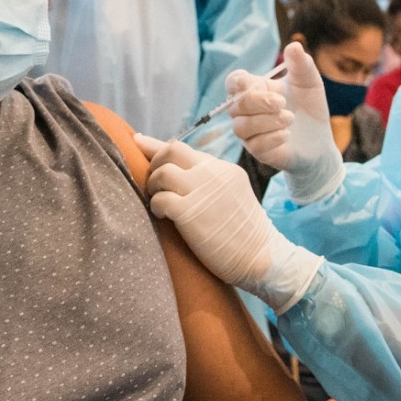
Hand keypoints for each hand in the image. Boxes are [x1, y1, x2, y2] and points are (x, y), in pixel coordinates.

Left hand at [135, 134, 321, 309]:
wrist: (263, 258)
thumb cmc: (244, 233)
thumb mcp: (231, 196)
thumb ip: (207, 181)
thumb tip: (179, 171)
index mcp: (223, 169)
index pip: (185, 149)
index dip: (157, 147)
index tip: (138, 141)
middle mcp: (214, 174)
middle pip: (172, 150)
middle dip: (153, 162)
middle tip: (152, 182)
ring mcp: (202, 192)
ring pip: (162, 172)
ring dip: (152, 186)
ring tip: (157, 201)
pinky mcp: (191, 213)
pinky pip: (160, 199)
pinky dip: (156, 206)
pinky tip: (162, 216)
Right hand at [229, 43, 342, 202]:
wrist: (320, 140)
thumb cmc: (310, 108)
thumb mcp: (310, 82)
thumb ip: (301, 64)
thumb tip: (294, 46)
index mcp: (255, 89)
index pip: (234, 82)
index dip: (235, 82)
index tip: (246, 82)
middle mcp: (247, 110)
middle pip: (235, 104)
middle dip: (259, 102)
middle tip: (283, 103)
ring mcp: (250, 131)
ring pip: (241, 126)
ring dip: (267, 121)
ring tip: (289, 119)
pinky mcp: (257, 150)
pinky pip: (254, 145)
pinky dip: (272, 137)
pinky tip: (287, 134)